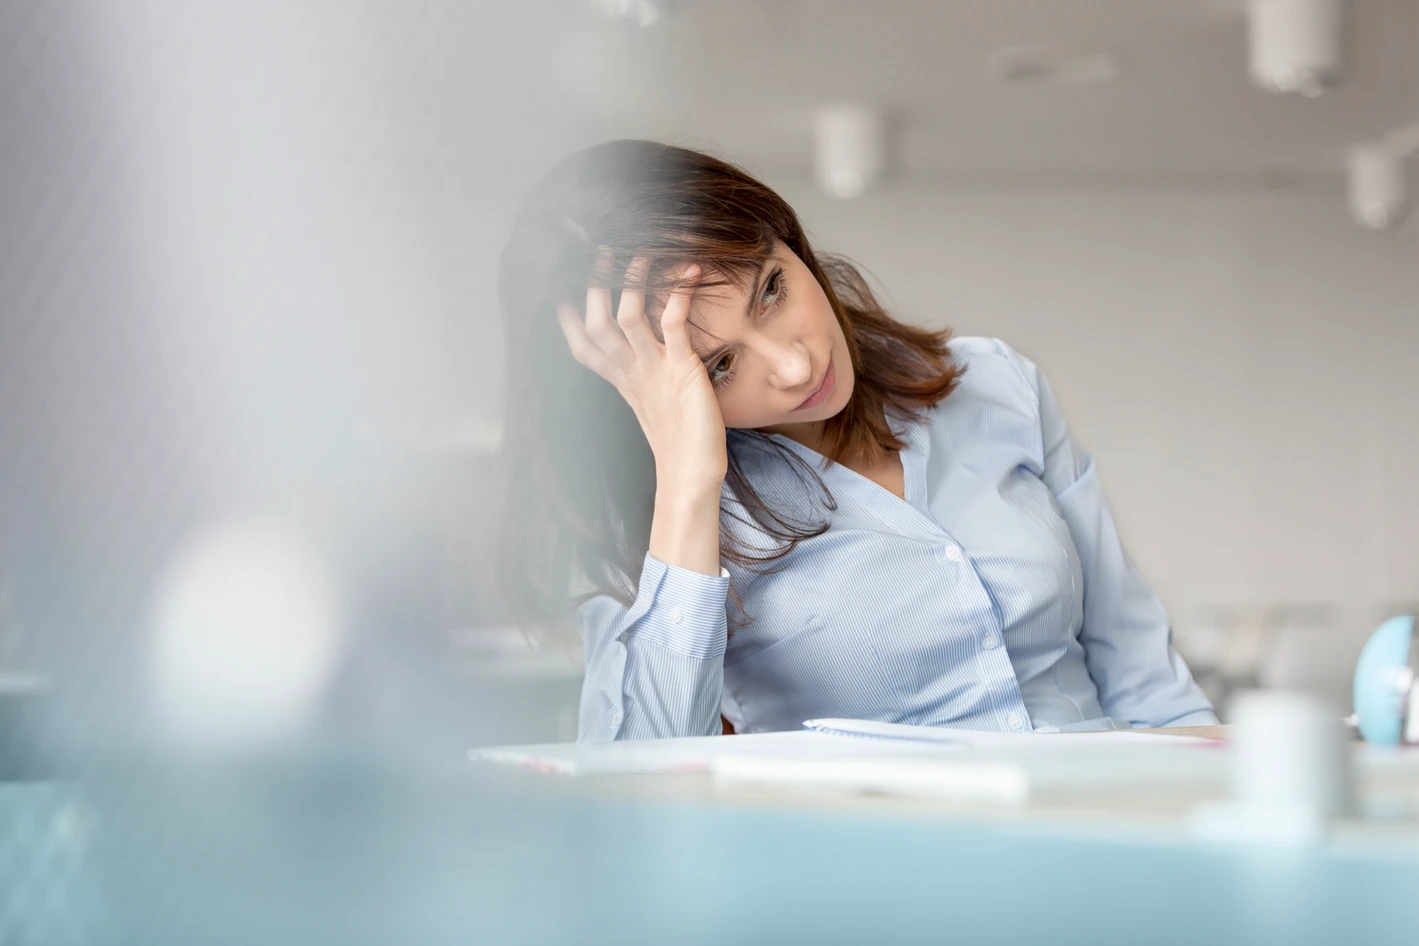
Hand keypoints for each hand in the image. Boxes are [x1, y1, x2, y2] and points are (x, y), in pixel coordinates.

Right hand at [558, 255, 727, 497]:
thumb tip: (648, 357)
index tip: (563, 288)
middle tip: (601, 251)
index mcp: (621, 381)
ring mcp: (653, 369)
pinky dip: (679, 295)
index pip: (583, 346)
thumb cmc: (680, 441)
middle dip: (596, 287)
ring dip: (631, 281)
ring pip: (627, 318)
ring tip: (639, 252)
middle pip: (597, 324)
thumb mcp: (655, 402)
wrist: (691, 474)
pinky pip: (673, 324)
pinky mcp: (681, 369)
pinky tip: (692, 271)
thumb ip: (645, 376)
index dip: (570, 318)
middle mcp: (631, 372)